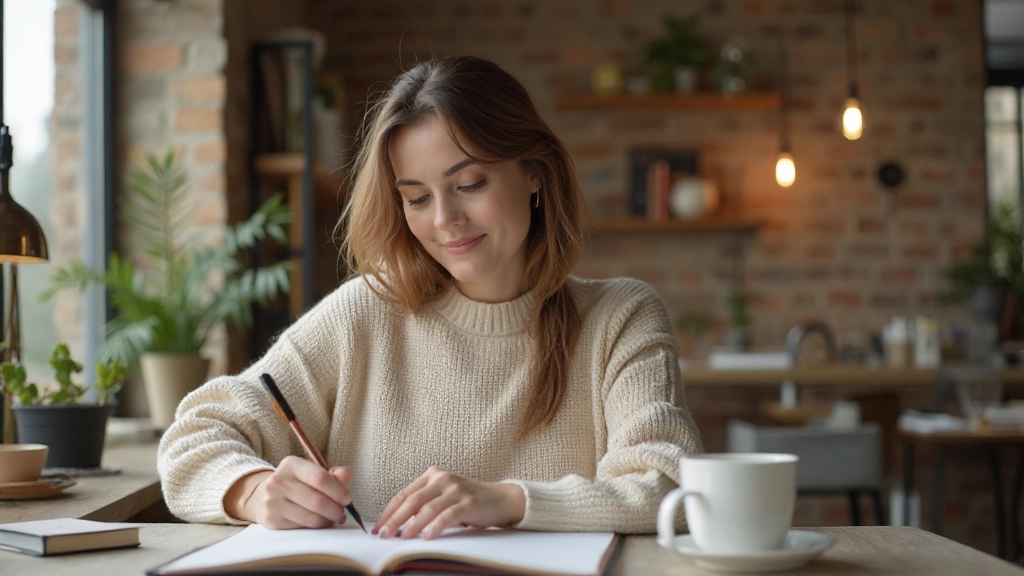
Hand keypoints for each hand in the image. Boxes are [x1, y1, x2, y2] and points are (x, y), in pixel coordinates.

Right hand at [226, 456, 353, 528]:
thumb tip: (346, 474)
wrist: (262, 496)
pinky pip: (301, 527)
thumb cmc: (296, 484)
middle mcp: (278, 481)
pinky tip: (318, 522)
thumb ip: (333, 474)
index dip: (339, 491)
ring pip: (311, 517)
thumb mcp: (312, 472)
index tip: (348, 499)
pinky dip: (315, 527)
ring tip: (333, 518)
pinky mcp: (271, 520)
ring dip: (327, 520)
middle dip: (335, 510)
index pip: (320, 478)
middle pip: (317, 501)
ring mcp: (272, 501)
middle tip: (342, 513)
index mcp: (291, 464)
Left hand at [373, 466, 525, 539]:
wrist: (501, 499)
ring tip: (401, 537)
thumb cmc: (468, 501)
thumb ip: (424, 505)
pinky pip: (447, 516)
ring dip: (411, 525)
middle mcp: (442, 478)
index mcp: (432, 475)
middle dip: (395, 519)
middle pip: (412, 500)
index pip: (404, 494)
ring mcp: (456, 489)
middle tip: (384, 534)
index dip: (389, 511)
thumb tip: (397, 525)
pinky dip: (434, 527)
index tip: (377, 527)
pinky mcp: (468, 502)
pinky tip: (426, 537)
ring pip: (427, 508)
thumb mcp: (443, 497)